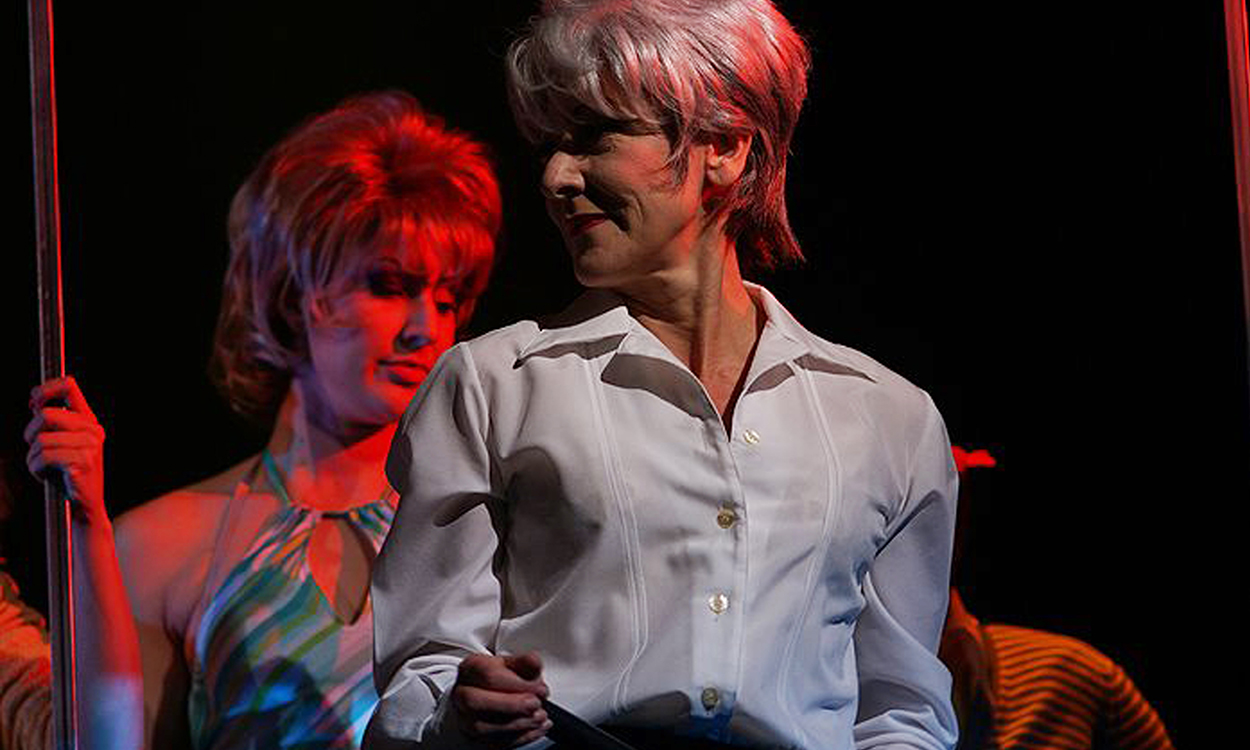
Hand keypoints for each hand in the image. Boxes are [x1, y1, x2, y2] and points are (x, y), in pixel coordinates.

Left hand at [24, 376, 107, 526]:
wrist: (83, 505)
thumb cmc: (68, 474)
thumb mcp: (62, 443)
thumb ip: (53, 423)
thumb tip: (36, 403)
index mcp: (88, 421)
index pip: (69, 387)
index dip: (47, 389)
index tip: (34, 400)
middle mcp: (92, 430)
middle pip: (46, 415)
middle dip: (31, 433)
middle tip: (34, 447)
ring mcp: (90, 446)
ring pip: (41, 440)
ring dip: (32, 457)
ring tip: (43, 467)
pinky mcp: (81, 462)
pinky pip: (43, 457)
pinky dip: (36, 468)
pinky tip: (45, 475)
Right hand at [451, 652, 551, 746]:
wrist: (487, 693)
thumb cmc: (500, 678)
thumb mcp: (513, 664)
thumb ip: (525, 662)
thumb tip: (534, 661)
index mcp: (471, 668)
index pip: (489, 675)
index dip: (518, 684)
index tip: (540, 689)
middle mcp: (462, 693)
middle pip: (476, 701)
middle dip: (512, 705)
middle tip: (536, 704)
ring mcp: (464, 718)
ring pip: (482, 727)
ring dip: (518, 724)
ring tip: (540, 717)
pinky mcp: (473, 738)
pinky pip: (493, 743)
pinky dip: (520, 738)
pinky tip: (536, 728)